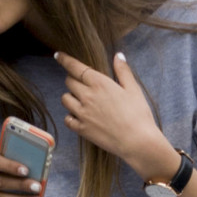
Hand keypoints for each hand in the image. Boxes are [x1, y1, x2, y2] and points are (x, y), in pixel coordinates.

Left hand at [53, 51, 175, 181]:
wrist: (136, 141)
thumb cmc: (138, 114)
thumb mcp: (133, 89)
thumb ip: (123, 71)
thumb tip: (118, 55)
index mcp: (100, 83)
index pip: (76, 67)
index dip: (65, 59)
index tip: (58, 55)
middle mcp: (87, 96)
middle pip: (69, 82)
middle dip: (73, 80)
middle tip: (83, 84)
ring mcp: (82, 113)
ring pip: (65, 99)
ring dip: (71, 97)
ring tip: (82, 101)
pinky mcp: (81, 129)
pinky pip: (67, 119)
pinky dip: (71, 116)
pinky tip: (81, 116)